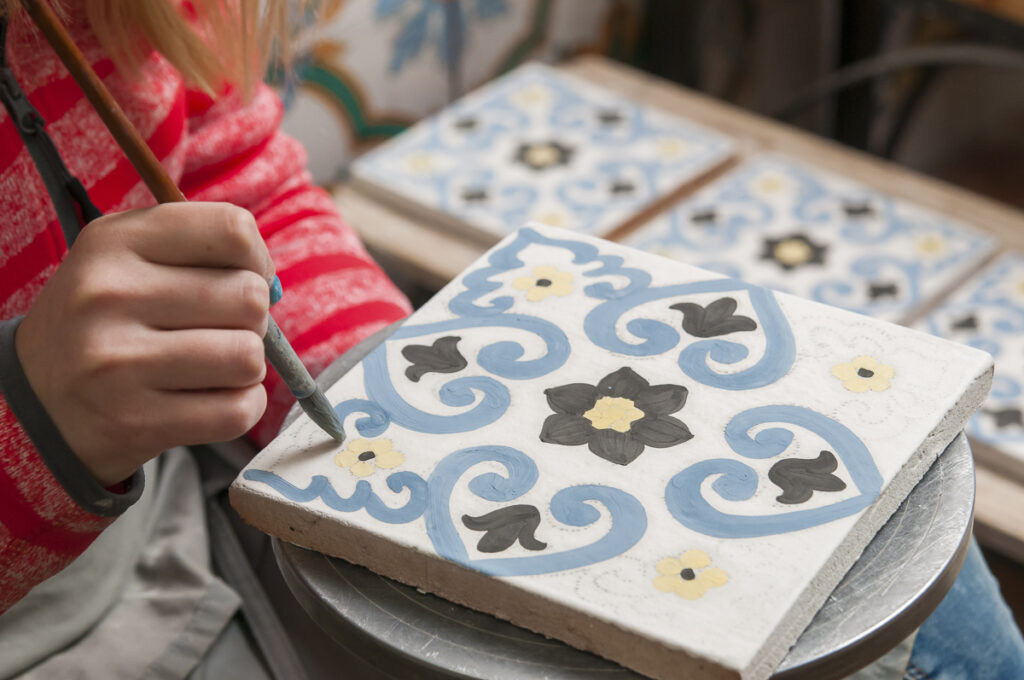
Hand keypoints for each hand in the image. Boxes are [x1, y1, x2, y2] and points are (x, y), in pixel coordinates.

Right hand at [16, 203, 274, 485]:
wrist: (38, 405)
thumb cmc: (106, 324)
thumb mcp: (127, 261)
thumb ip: (203, 253)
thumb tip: (271, 289)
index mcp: (113, 242)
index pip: (233, 229)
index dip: (257, 258)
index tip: (241, 278)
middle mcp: (109, 295)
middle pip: (249, 297)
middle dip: (251, 319)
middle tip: (216, 331)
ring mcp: (119, 362)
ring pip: (249, 356)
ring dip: (245, 367)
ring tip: (209, 367)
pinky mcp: (136, 422)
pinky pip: (238, 410)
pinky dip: (239, 407)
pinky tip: (206, 400)